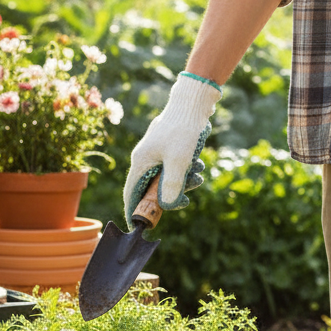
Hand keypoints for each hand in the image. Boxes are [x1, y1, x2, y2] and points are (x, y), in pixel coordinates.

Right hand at [123, 71, 221, 227]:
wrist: (193, 104)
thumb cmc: (183, 131)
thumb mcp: (179, 162)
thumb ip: (171, 185)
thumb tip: (167, 207)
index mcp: (141, 162)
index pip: (131, 193)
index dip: (134, 211)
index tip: (140, 227)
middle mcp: (146, 159)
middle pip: (152, 189)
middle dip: (171, 195)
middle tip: (186, 198)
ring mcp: (157, 153)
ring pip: (168, 179)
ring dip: (184, 182)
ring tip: (198, 175)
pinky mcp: (170, 149)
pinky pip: (176, 169)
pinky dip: (187, 171)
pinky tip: (199, 166)